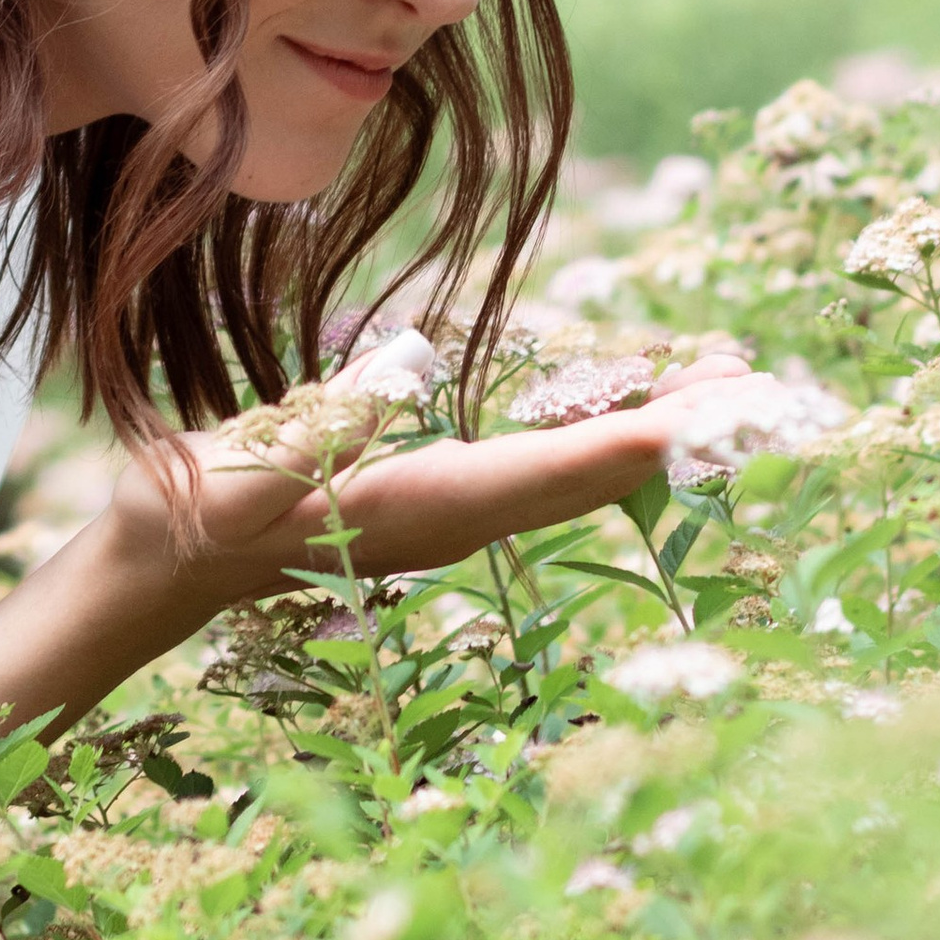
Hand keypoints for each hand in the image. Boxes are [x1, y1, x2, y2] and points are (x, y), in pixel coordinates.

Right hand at [107, 339, 758, 612]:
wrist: (171, 561)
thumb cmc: (196, 509)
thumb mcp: (247, 467)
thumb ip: (320, 428)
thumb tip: (397, 378)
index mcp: (429, 503)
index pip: (555, 469)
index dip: (640, 440)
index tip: (716, 419)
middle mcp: (465, 517)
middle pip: (595, 475)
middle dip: (682, 433)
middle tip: (769, 386)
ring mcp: (461, 514)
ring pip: (582, 475)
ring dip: (657, 433)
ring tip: (729, 384)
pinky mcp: (448, 500)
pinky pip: (552, 468)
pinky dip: (607, 435)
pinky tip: (638, 406)